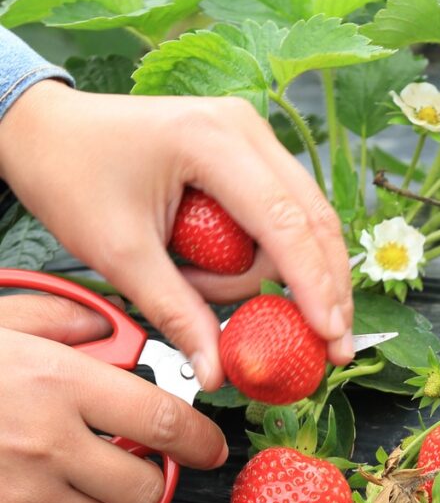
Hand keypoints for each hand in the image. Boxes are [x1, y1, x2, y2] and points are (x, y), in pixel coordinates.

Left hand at [0, 80, 353, 388]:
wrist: (44, 129)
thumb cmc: (71, 176)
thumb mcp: (120, 254)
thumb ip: (176, 313)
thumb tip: (216, 372)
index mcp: (212, 141)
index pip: (285, 223)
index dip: (314, 285)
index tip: (331, 336)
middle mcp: (246, 129)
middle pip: (315, 220)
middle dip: (325, 288)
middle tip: (332, 345)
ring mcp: (253, 137)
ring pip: (308, 220)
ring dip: (286, 273)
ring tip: (214, 292)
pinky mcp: (251, 153)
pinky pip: (287, 213)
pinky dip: (280, 256)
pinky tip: (252, 281)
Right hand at [0, 295, 226, 502]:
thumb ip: (57, 321)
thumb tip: (107, 330)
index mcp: (52, 384)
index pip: (161, 420)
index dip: (200, 437)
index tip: (211, 446)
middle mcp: (43, 444)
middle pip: (146, 484)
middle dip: (154, 478)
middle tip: (138, 465)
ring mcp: (17, 497)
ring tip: (85, 487)